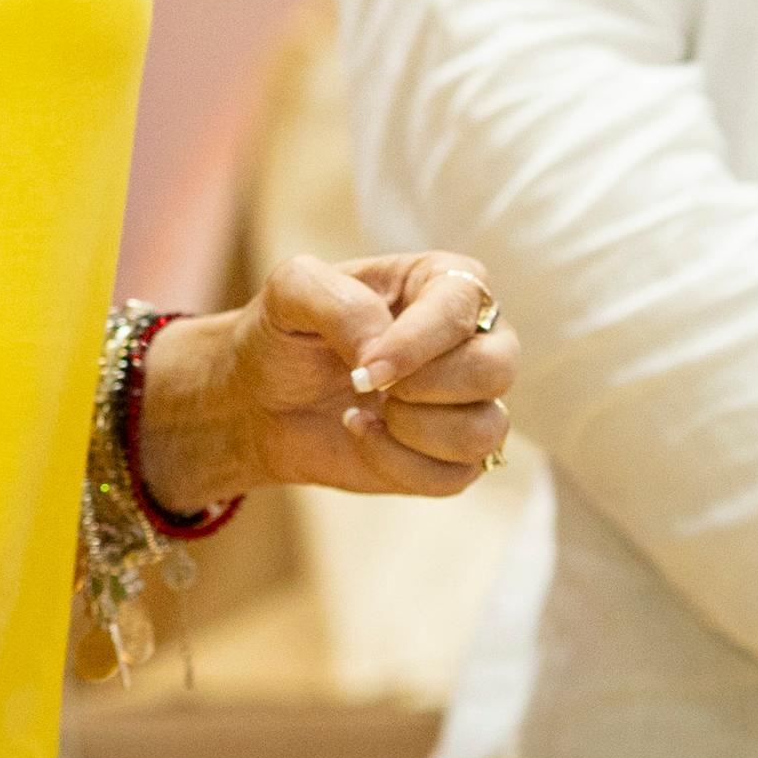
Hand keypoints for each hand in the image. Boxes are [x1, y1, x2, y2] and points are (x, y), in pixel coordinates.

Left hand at [135, 251, 515, 508]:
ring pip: (486, 429)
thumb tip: (385, 353)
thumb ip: (339, 304)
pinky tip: (360, 433)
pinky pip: (457, 476)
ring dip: (415, 430)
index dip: (419, 342)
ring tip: (362, 407)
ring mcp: (466, 402)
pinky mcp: (452, 458)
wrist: (260, 399)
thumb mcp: (290, 293)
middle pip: (496, 367)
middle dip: (426, 386)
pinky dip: (400, 464)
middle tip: (365, 383)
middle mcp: (469, 339)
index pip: (464, 303)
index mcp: (439, 281)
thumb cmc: (285, 333)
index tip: (363, 368)